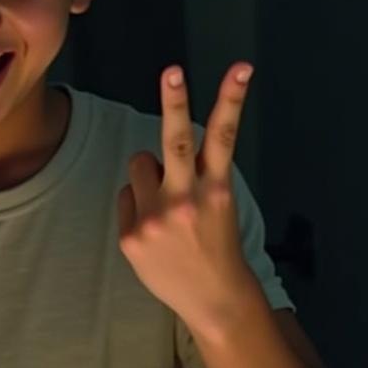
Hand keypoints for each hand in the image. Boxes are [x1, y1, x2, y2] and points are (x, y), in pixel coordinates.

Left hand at [117, 63, 257, 335]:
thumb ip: (195, 175)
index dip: (231, 98)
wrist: (213, 300)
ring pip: (139, 164)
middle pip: (175, 141)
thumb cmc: (215, 246)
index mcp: (215, 189)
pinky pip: (127, 197)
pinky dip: (138, 207)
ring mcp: (155, 218)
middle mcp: (186, 200)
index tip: (240, 67)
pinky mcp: (132, 235)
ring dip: (149, 174)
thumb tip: (158, 154)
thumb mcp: (219, 206)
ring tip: (166, 206)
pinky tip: (154, 233)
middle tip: (172, 71)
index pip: (223, 135)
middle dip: (174, 101)